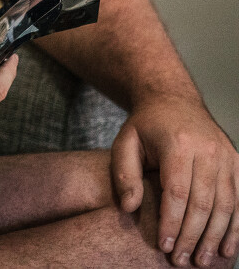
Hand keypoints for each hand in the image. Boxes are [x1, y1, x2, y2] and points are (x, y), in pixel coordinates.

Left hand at [112, 94, 238, 267]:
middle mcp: (208, 150)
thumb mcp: (125, 142)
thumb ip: (124, 174)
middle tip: (183, 261)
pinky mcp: (237, 162)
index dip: (172, 223)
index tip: (165, 246)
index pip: (177, 192)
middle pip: (204, 203)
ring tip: (204, 261)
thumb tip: (128, 207)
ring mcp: (227, 156)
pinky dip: (237, 226)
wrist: (173, 99)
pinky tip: (228, 248)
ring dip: (216, 237)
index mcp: (178, 144)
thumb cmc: (145, 126)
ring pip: (227, 205)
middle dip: (194, 236)